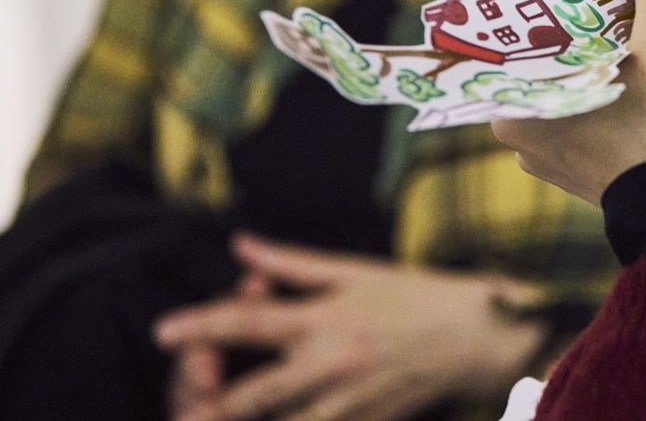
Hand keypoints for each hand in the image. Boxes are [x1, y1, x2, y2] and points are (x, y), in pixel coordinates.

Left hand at [154, 233, 545, 420]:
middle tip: (183, 407)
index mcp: (324, 318)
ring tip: (211, 418)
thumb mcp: (356, 270)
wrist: (478, 337)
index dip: (200, 326)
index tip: (163, 330)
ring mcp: (346, 403)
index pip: (248, 323)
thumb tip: (241, 246)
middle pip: (249, 398)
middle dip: (207, 405)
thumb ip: (292, 265)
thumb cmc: (417, 297)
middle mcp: (329, 364)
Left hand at [491, 0, 645, 204]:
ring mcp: (540, 144)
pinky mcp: (567, 160)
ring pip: (563, 67)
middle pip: (545, 37)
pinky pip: (575, 99)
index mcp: (520, 92)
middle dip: (586, 2)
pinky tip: (636, 65)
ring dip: (597, 39)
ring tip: (638, 20)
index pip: (522, 8)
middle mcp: (516, 119)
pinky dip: (601, 75)